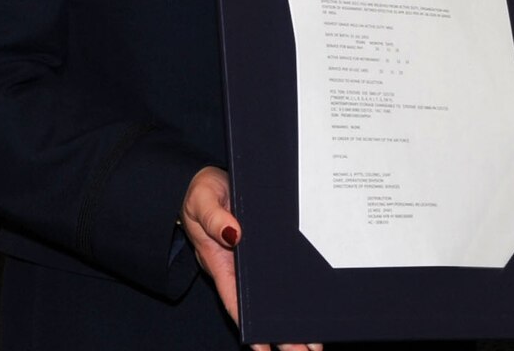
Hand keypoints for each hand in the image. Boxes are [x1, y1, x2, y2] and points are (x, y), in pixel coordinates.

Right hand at [180, 166, 320, 350]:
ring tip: (314, 343)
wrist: (205, 179)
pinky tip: (309, 305)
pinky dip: (292, 291)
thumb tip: (233, 234)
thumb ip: (214, 218)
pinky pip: (278, 274)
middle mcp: (236, 267)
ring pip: (272, 296)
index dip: (250, 325)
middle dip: (280, 333)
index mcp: (219, 262)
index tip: (266, 348)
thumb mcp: (202, 200)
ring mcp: (249, 261)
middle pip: (259, 307)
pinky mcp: (262, 248)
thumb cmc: (199, 193)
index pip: (236, 300)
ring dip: (290, 316)